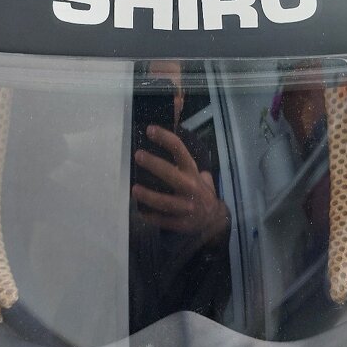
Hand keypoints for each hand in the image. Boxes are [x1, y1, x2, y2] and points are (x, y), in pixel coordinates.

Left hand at [132, 126, 229, 244]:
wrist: (213, 219)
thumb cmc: (199, 190)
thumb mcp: (195, 172)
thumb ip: (183, 156)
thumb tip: (175, 122)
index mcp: (192, 172)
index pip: (180, 150)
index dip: (165, 138)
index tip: (150, 130)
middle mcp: (190, 188)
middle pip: (171, 175)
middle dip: (154, 164)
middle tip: (138, 155)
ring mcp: (185, 207)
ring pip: (165, 202)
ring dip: (149, 196)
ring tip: (134, 189)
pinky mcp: (180, 223)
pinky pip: (163, 220)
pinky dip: (150, 217)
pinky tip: (140, 212)